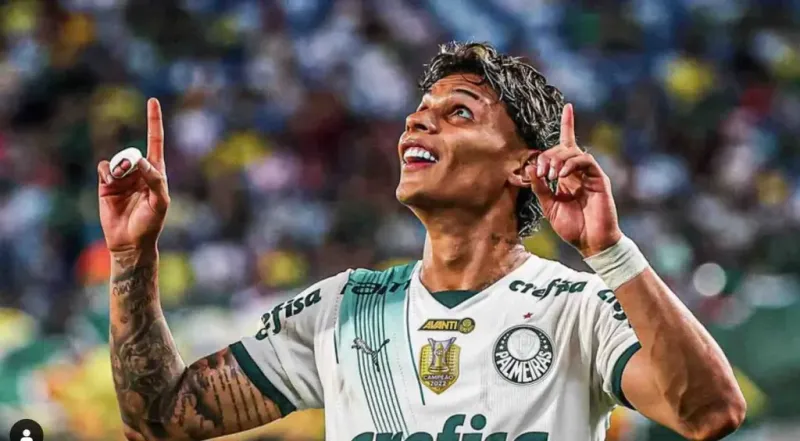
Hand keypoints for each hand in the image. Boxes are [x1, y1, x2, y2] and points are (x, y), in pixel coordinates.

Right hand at [98, 98, 169, 252]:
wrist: (130, 241)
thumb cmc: (151, 223)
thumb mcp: (160, 202)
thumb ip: (155, 180)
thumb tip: (141, 160)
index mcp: (156, 172)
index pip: (155, 141)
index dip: (154, 121)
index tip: (152, 101)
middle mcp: (139, 171)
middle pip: (133, 153)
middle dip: (131, 164)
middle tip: (131, 177)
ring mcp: (122, 177)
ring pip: (117, 160)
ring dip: (119, 170)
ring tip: (120, 184)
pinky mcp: (106, 184)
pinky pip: (104, 167)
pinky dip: (107, 171)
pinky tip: (109, 182)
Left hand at [526, 104, 621, 256]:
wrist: (591, 243)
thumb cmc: (572, 227)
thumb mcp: (549, 207)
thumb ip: (540, 188)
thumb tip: (530, 168)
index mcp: (567, 176)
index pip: (567, 145)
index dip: (568, 125)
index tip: (568, 106)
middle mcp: (578, 172)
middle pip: (563, 148)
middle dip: (547, 156)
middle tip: (541, 173)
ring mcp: (590, 174)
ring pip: (573, 152)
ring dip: (557, 160)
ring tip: (551, 176)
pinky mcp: (599, 179)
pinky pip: (585, 161)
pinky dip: (571, 164)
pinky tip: (562, 175)